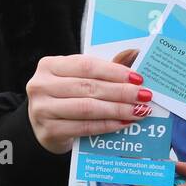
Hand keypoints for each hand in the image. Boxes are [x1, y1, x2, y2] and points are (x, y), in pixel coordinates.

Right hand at [26, 54, 151, 153]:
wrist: (42, 126)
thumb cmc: (65, 96)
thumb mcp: (78, 78)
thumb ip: (102, 69)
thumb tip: (134, 54)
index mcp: (49, 65)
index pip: (86, 65)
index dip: (114, 71)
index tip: (137, 78)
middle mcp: (41, 85)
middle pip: (89, 87)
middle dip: (121, 92)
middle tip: (144, 96)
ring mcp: (42, 110)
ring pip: (87, 108)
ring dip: (117, 109)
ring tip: (138, 111)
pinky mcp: (48, 131)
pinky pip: (84, 127)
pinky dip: (107, 125)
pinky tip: (123, 123)